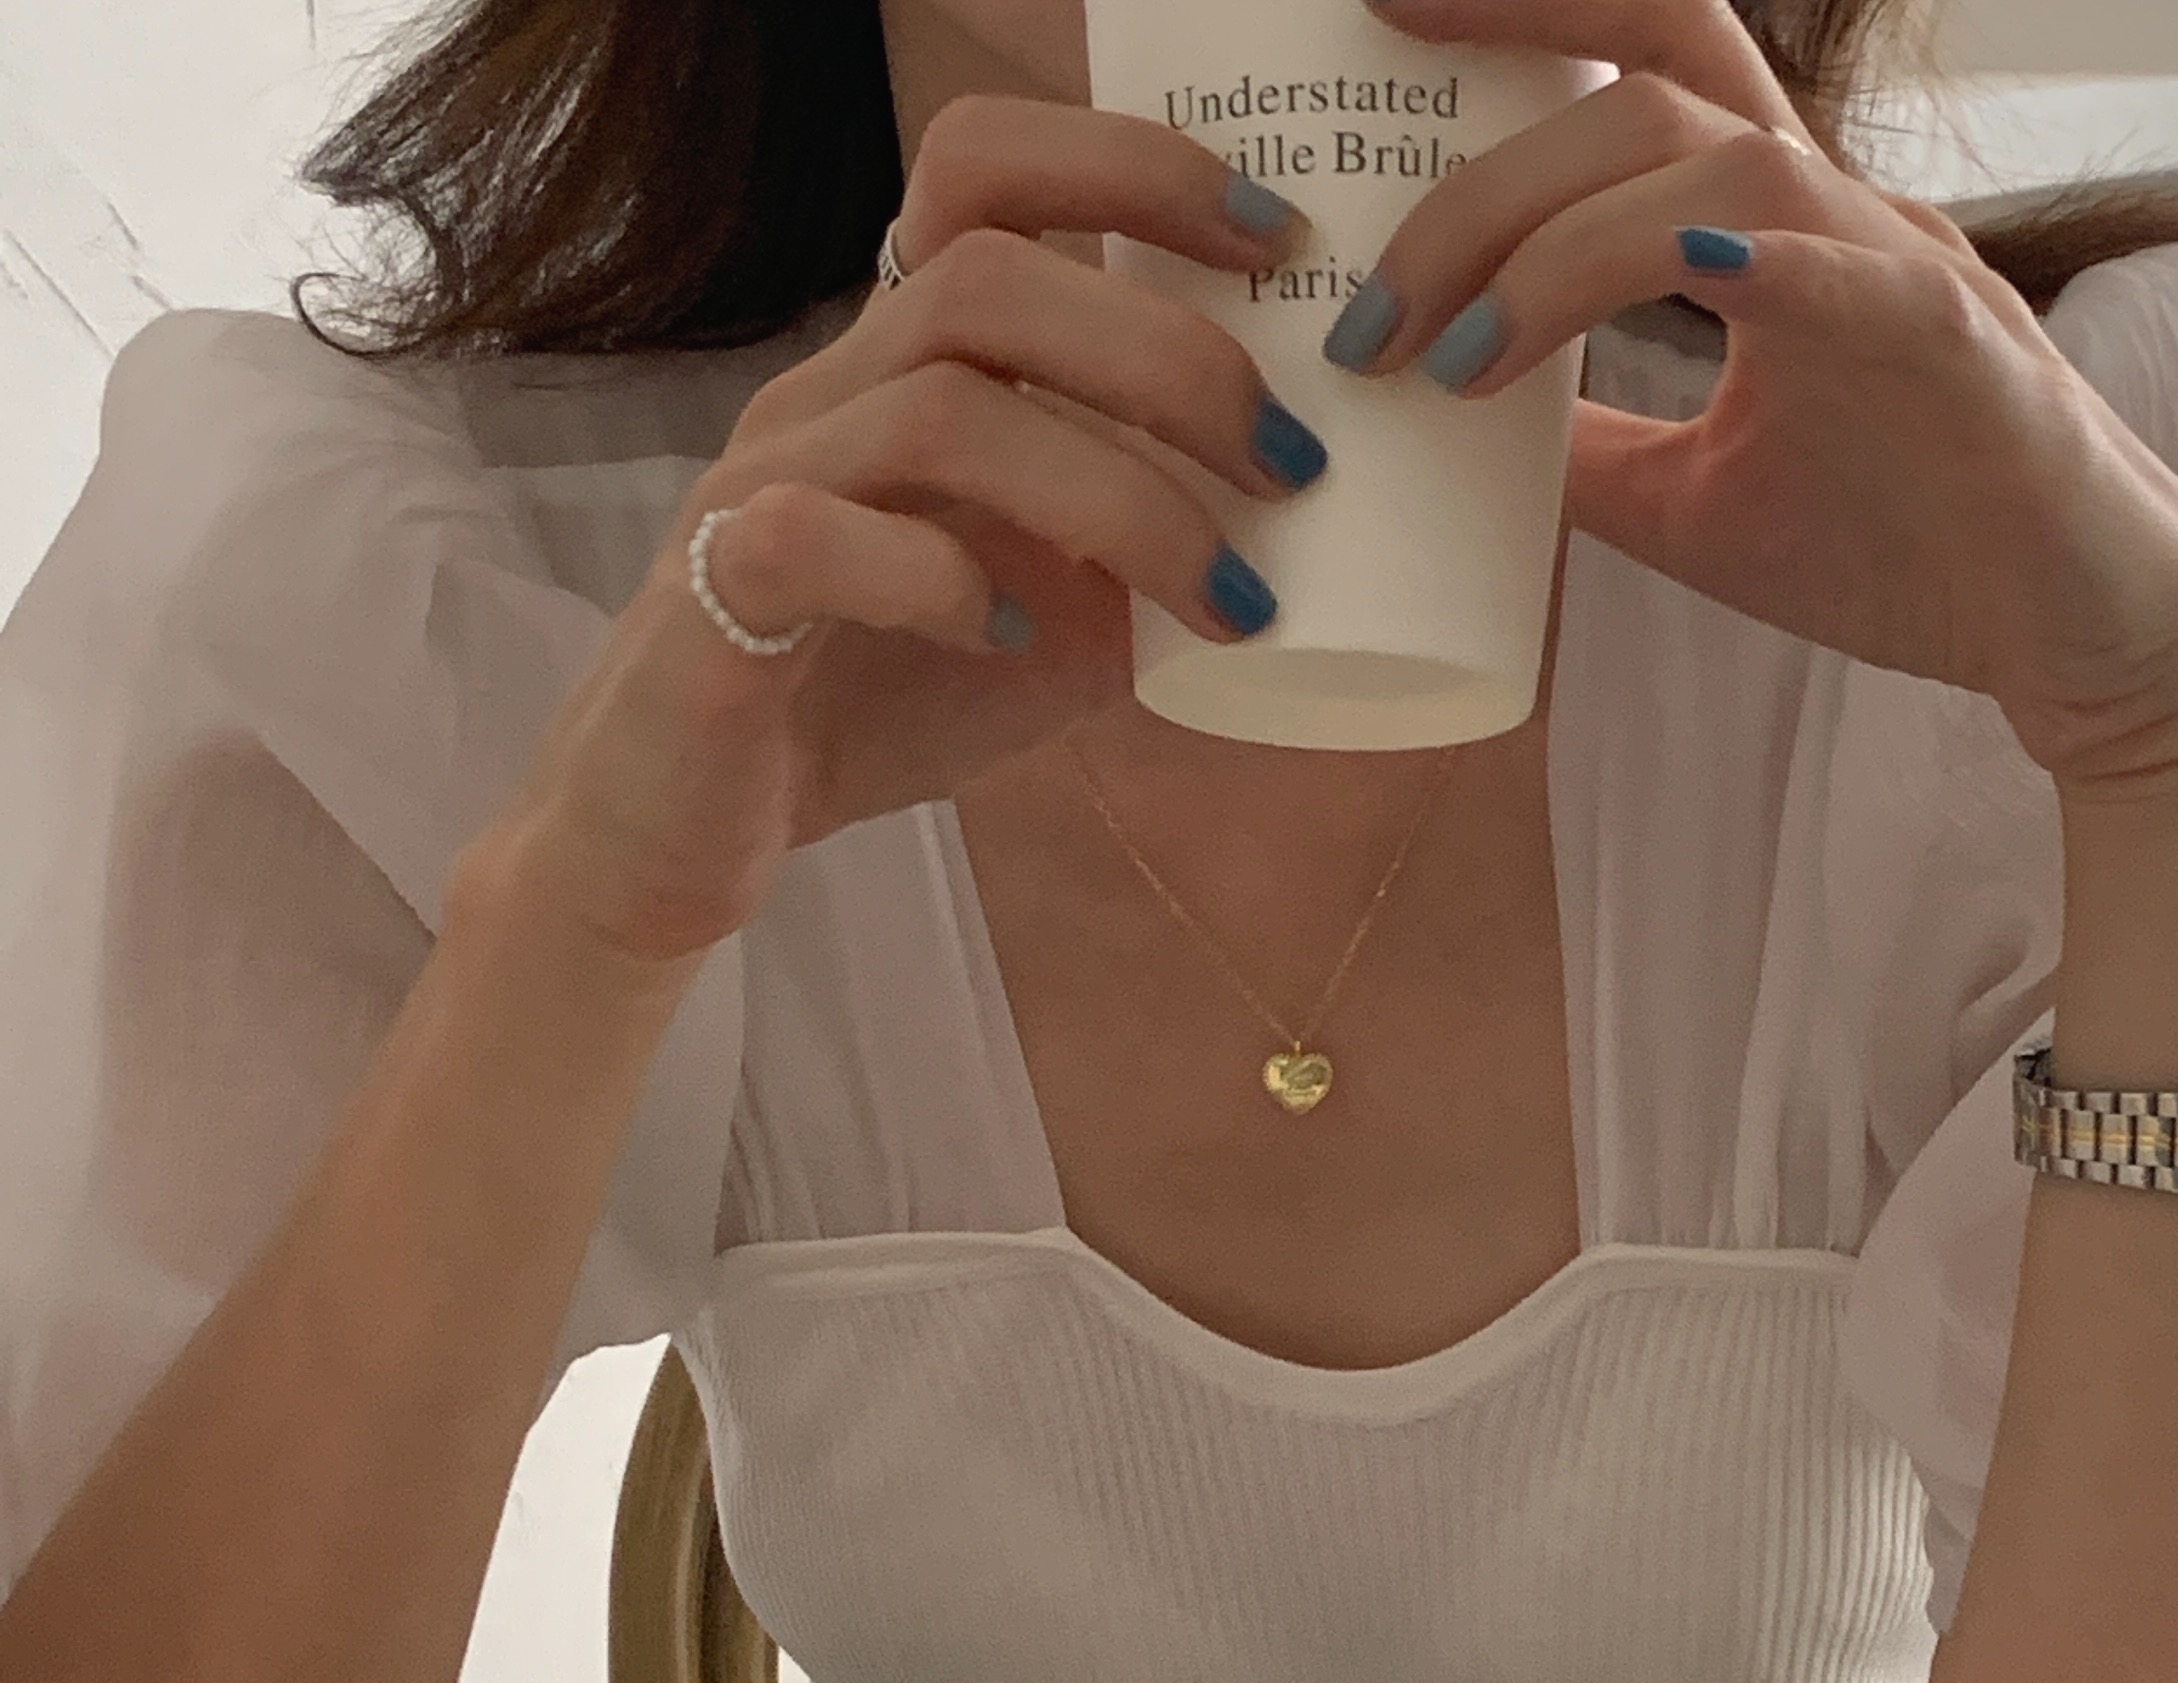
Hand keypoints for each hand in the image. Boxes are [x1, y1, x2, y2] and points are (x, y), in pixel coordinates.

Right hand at [496, 99, 1329, 966]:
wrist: (695, 829)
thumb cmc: (874, 701)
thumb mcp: (1051, 625)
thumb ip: (1142, 564)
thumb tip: (1291, 538)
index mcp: (903, 366)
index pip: (986, 175)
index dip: (1132, 170)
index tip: (1277, 244)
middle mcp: (828, 392)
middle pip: (990, 277)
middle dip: (1171, 360)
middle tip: (1294, 466)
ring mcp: (762, 480)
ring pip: (940, 408)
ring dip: (1118, 497)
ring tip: (1223, 599)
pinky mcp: (716, 593)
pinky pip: (821, 536)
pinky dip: (946, 585)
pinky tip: (1015, 646)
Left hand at [1340, 0, 2177, 803]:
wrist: (2073, 635)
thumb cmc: (1909, 553)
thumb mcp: (1695, 504)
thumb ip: (1586, 453)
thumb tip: (1454, 431)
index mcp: (1771, 232)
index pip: (1631, 72)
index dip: (1512, 19)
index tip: (1374, 30)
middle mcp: (1829, 212)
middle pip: (1651, 71)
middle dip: (1500, 75)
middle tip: (1355, 203)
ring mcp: (1893, 267)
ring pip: (1713, 158)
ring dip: (1551, 240)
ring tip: (1440, 348)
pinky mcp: (1948, 349)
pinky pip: (1834, 267)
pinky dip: (1727, 262)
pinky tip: (1627, 296)